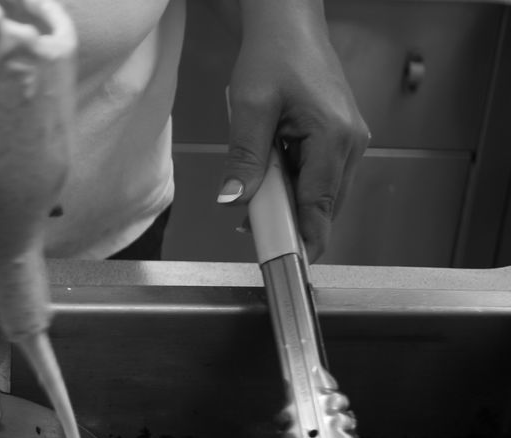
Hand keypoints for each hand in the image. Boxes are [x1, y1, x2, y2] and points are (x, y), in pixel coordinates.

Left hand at [216, 1, 369, 260]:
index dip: (304, 238)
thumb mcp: (250, 108)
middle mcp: (350, 142)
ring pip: (320, 193)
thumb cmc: (274, 55)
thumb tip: (235, 199)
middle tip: (253, 233)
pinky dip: (294, 186)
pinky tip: (269, 182)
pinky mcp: (338, 139)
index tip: (290, 264)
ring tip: (255, 203)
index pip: (319, 204)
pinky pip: (318, 176)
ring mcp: (348, 141)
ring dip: (289, 204)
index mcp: (334, 136)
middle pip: (323, 205)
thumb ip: (244, 158)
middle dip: (290, 223)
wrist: (288, 26)